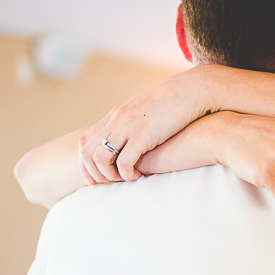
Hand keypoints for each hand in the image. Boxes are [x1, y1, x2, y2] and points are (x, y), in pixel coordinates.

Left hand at [79, 68, 212, 182]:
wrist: (190, 91)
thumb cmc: (173, 104)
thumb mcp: (145, 111)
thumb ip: (133, 123)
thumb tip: (130, 140)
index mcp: (116, 115)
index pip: (85, 142)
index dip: (85, 164)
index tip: (94, 178)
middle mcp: (117, 120)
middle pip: (87, 152)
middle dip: (93, 173)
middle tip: (106, 184)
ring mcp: (128, 127)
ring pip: (101, 158)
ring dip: (109, 175)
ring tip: (124, 178)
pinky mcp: (143, 135)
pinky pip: (124, 162)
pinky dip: (126, 174)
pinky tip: (138, 175)